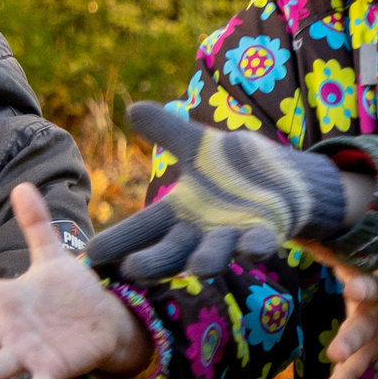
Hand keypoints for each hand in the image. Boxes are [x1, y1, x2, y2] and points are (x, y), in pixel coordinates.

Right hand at [85, 101, 363, 281]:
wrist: (286, 183)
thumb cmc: (234, 171)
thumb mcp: (198, 145)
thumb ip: (166, 130)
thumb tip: (132, 108)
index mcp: (179, 211)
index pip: (143, 228)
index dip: (118, 241)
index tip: (91, 255)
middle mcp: (200, 231)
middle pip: (172, 250)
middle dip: (154, 262)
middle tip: (131, 271)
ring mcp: (232, 236)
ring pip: (214, 253)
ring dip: (206, 260)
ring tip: (198, 268)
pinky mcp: (264, 234)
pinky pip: (258, 243)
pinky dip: (256, 246)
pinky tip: (253, 248)